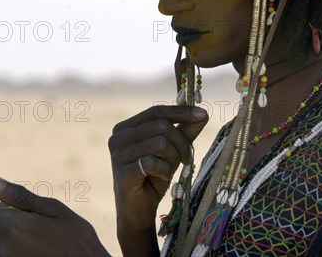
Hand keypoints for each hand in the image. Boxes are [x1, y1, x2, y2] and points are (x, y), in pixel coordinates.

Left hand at [0, 175, 108, 256]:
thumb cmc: (74, 235)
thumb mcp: (52, 208)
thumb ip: (19, 196)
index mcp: (13, 228)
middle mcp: (3, 247)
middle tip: (25, 207)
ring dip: (4, 226)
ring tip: (34, 225)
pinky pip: (0, 250)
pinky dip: (8, 239)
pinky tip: (33, 239)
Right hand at [108, 105, 207, 233]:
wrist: (139, 209)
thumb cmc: (153, 176)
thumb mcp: (171, 150)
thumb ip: (184, 131)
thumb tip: (203, 113)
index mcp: (126, 128)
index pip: (156, 111)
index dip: (181, 112)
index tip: (203, 114)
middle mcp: (118, 138)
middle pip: (161, 126)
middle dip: (181, 142)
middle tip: (187, 158)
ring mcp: (117, 156)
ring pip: (159, 143)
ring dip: (174, 158)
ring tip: (171, 169)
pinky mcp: (122, 174)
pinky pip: (153, 163)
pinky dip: (165, 170)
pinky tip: (161, 178)